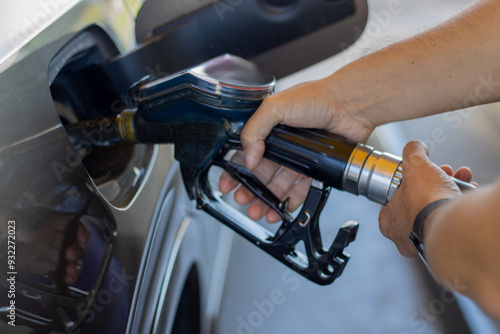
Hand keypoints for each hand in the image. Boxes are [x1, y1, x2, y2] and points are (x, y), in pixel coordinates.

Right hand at [219, 78, 375, 221]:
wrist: (350, 105)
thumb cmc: (317, 97)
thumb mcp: (275, 106)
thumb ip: (255, 130)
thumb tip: (248, 157)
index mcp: (268, 130)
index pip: (245, 154)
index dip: (235, 171)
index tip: (228, 185)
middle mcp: (282, 144)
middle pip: (261, 174)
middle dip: (250, 191)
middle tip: (244, 201)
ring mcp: (298, 157)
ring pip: (278, 184)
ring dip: (268, 200)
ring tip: (261, 211)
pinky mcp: (315, 167)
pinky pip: (300, 188)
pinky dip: (291, 200)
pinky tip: (283, 208)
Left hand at [378, 141, 474, 256]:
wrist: (453, 224)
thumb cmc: (426, 202)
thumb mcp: (414, 165)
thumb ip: (412, 152)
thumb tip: (416, 146)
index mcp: (389, 221)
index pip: (393, 199)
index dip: (409, 182)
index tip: (420, 173)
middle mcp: (405, 235)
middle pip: (419, 201)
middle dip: (434, 182)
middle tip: (444, 173)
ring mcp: (426, 240)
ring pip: (437, 210)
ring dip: (451, 189)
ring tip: (461, 178)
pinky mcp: (446, 241)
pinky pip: (452, 219)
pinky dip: (460, 202)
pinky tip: (469, 190)